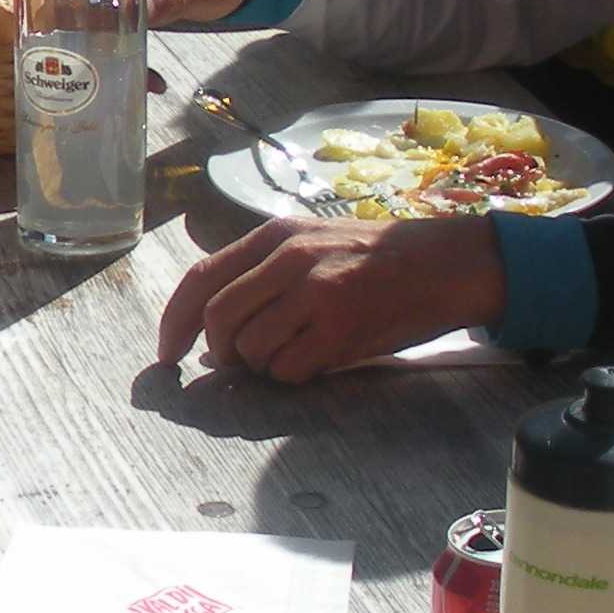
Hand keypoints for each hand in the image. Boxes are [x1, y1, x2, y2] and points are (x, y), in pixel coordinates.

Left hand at [160, 216, 505, 381]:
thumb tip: (214, 332)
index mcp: (274, 236)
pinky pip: (289, 369)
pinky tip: (321, 358)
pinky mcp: (341, 326)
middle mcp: (289, 258)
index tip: (167, 354)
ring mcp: (315, 292)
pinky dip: (295, 376)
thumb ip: (263, 276)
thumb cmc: (377, 259)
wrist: (446, 262)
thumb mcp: (312, 244)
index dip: (175, 322)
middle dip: (221, 352)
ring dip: (264, 365)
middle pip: (219, 319)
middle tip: (242, 363)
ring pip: (251, 348)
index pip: (201, 279)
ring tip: (297, 351)